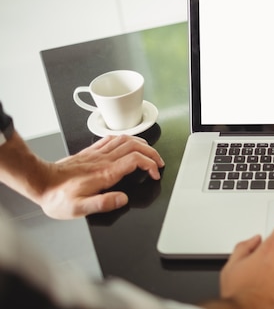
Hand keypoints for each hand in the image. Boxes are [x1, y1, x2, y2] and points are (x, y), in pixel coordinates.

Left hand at [39, 135, 163, 218]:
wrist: (40, 182)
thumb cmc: (58, 197)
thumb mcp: (79, 208)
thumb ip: (103, 203)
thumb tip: (123, 199)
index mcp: (105, 173)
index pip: (135, 160)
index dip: (150, 165)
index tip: (154, 174)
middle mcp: (103, 160)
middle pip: (135, 147)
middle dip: (152, 153)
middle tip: (158, 162)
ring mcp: (97, 154)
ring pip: (125, 140)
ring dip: (142, 144)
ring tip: (149, 152)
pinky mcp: (90, 152)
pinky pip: (111, 139)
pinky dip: (125, 139)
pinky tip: (126, 143)